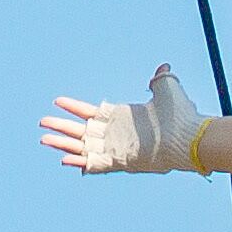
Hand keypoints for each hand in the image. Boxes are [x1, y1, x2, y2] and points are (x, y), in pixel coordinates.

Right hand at [38, 64, 207, 173]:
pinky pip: (94, 164)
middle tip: (42, 123)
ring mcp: (115, 148)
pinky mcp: (120, 161)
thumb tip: (164, 67)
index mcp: (120, 118)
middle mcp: (114, 134)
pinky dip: (79, 162)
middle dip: (61, 126)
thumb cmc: (180, 115)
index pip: (90, 111)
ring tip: (44, 139)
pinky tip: (64, 159)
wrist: (189, 136)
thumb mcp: (167, 90)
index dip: (73, 107)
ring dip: (62, 144)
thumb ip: (161, 79)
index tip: (57, 101)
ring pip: (81, 147)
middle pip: (80, 130)